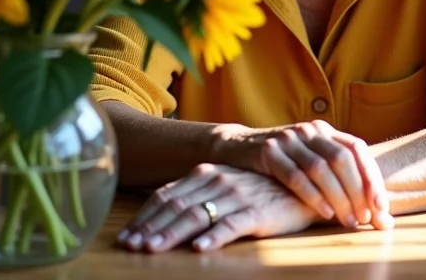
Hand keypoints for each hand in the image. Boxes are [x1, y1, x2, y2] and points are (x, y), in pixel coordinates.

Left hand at [117, 164, 317, 252]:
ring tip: (153, 250)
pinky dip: (214, 236)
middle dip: (150, 228)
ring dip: (172, 233)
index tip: (125, 238)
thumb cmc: (257, 190)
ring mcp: (237, 196)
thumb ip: (197, 196)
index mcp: (206, 174)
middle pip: (177, 206)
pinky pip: (233, 224)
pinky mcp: (258, 212)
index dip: (144, 217)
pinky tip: (200, 248)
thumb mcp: (224, 187)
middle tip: (130, 248)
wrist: (301, 186)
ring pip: (198, 215)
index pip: (167, 196)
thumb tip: (161, 217)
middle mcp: (218, 181)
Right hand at [217, 119, 392, 229]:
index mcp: (324, 130)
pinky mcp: (268, 152)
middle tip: (367, 218)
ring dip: (339, 197)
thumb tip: (372, 205)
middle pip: (342, 159)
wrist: (237, 149)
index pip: (357, 148)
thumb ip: (335, 172)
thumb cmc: (282, 161)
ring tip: (349, 221)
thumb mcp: (309, 156)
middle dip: (358, 191)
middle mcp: (309, 130)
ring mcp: (288, 139)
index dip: (372, 176)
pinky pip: (295, 176)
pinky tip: (325, 213)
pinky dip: (313, 196)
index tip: (382, 205)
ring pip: (321, 168)